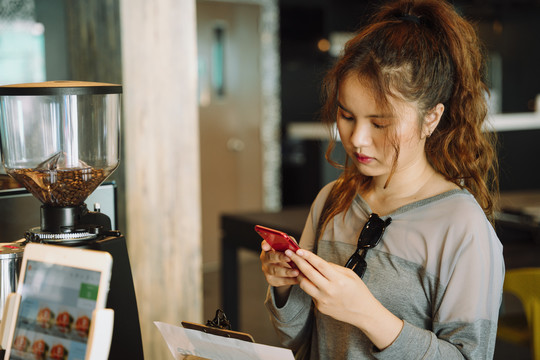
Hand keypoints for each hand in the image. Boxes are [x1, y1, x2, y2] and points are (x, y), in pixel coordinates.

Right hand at [260, 240, 299, 287]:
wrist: (286, 268)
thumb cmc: (287, 254)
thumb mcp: (289, 247)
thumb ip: (290, 244)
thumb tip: (296, 247)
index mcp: (269, 248)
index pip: (265, 244)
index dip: (265, 245)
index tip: (266, 246)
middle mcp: (265, 258)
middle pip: (270, 257)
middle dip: (280, 257)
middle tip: (289, 258)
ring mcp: (267, 270)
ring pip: (275, 271)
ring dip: (287, 271)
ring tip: (296, 272)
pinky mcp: (271, 280)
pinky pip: (280, 280)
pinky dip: (290, 280)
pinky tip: (297, 279)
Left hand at [285, 249, 403, 349]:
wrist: (364, 313)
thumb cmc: (359, 292)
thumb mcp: (350, 275)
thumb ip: (333, 268)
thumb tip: (318, 262)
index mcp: (338, 281)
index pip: (319, 265)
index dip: (308, 256)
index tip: (299, 250)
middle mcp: (329, 291)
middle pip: (308, 273)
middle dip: (297, 261)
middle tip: (289, 253)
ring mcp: (323, 300)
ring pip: (304, 284)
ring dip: (299, 274)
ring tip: (295, 266)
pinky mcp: (320, 307)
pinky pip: (311, 293)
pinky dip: (309, 285)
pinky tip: (311, 280)